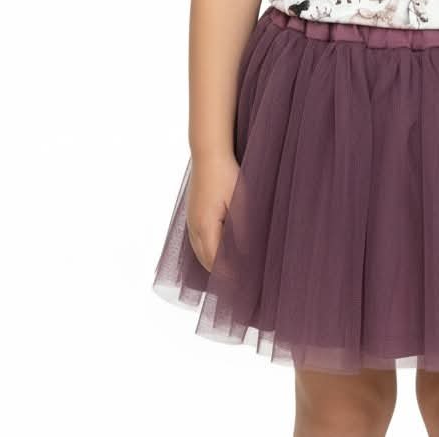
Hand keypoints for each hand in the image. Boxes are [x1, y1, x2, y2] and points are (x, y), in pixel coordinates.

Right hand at [186, 151, 240, 271]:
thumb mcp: (240, 202)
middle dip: (219, 274)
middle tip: (236, 283)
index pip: (216, 261)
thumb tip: (247, 252)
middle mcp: (194, 227)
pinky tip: (217, 251)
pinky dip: (206, 251)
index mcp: (206, 227)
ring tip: (228, 272)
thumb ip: (243, 228)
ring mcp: (191, 220)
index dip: (228, 274)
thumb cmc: (226, 176)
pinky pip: (196, 241)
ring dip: (212, 263)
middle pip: (205, 260)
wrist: (208, 155)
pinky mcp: (192, 214)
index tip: (241, 284)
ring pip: (199, 252)